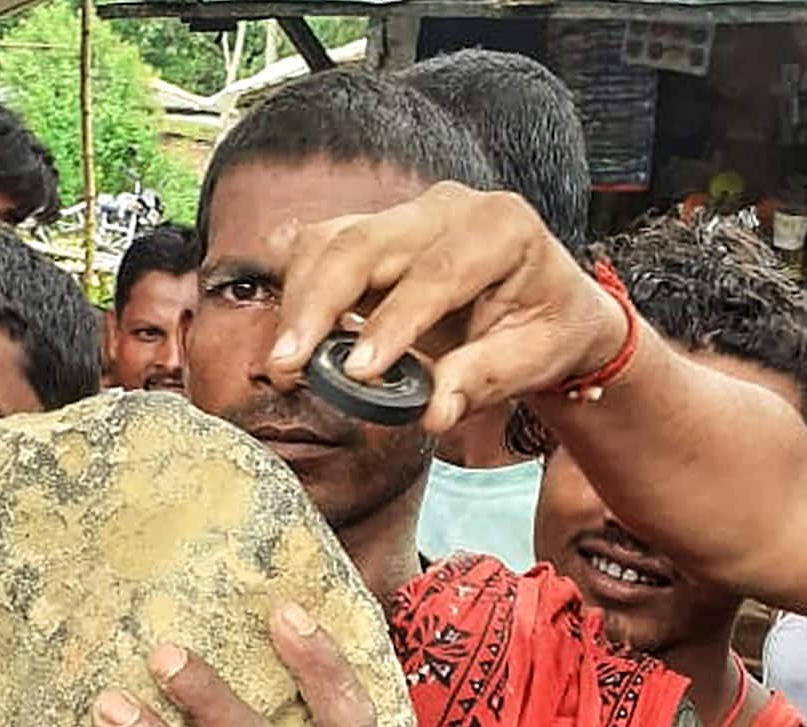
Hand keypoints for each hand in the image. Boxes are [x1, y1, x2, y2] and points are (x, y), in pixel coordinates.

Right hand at [270, 181, 628, 433]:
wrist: (546, 303)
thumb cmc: (547, 326)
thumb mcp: (537, 358)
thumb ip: (485, 380)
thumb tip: (434, 412)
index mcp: (501, 227)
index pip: (435, 272)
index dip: (391, 323)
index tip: (358, 373)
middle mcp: (446, 209)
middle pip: (362, 245)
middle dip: (317, 305)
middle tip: (290, 365)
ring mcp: (403, 217)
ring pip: (329, 241)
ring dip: (298, 301)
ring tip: (287, 362)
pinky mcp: (371, 235)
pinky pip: (318, 247)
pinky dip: (295, 283)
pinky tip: (285, 324)